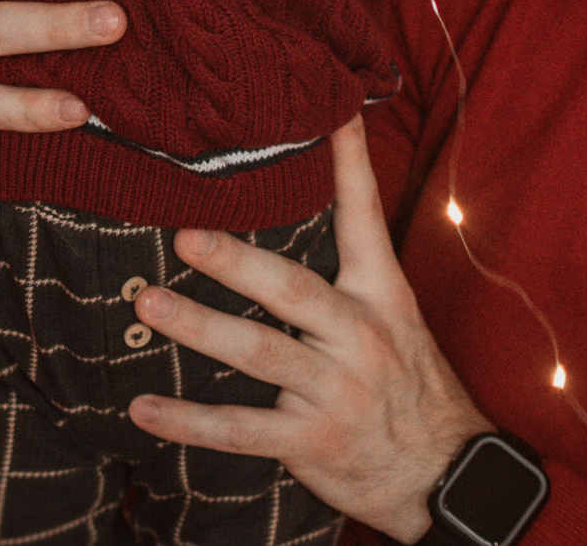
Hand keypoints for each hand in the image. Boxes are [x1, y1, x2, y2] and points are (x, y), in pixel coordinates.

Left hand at [127, 118, 494, 542]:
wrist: (445, 475)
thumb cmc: (407, 384)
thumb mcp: (396, 318)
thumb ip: (349, 269)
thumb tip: (303, 198)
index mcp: (382, 296)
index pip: (364, 218)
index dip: (350, 163)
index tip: (332, 111)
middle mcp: (359, 337)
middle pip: (293, 289)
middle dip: (237, 261)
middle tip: (184, 233)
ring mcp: (335, 392)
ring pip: (259, 353)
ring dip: (199, 327)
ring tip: (147, 302)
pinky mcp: (312, 443)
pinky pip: (240, 431)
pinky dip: (188, 423)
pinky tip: (141, 410)